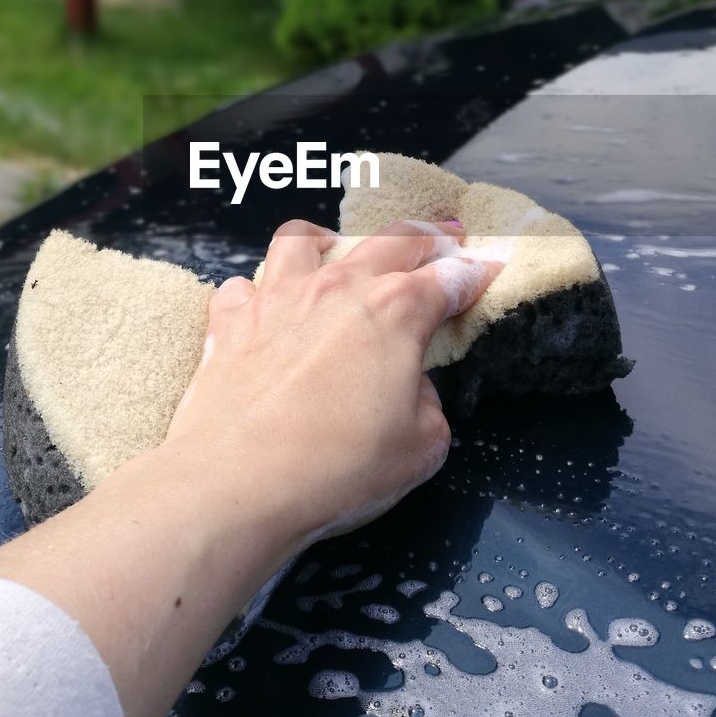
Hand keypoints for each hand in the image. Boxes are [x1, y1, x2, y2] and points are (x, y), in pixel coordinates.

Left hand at [166, 218, 503, 559]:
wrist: (239, 481)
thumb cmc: (338, 467)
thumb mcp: (421, 447)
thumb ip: (426, 404)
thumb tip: (408, 387)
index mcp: (396, 311)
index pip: (448, 278)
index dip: (473, 273)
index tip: (486, 268)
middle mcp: (338, 287)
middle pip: (390, 240)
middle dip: (426, 236)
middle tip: (443, 237)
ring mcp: (277, 297)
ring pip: (302, 240)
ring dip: (328, 243)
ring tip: (335, 251)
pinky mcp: (230, 320)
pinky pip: (242, 287)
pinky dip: (256, 294)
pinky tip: (263, 310)